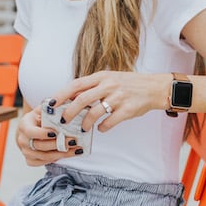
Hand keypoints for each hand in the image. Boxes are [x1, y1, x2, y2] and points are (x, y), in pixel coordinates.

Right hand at [16, 106, 84, 164]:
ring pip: (45, 156)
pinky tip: (70, 154)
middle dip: (58, 144)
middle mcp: (22, 141)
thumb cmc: (37, 119)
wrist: (27, 132)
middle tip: (73, 141)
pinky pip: (44, 163)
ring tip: (76, 149)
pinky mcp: (30, 160)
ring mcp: (26, 152)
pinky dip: (58, 159)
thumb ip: (48, 107)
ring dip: (62, 154)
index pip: (32, 132)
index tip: (56, 133)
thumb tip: (63, 101)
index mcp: (24, 126)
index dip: (43, 134)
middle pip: (41, 146)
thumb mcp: (40, 110)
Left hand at [51, 70, 169, 133]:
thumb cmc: (129, 84)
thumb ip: (92, 86)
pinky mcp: (127, 110)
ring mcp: (118, 97)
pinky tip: (101, 128)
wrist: (154, 88)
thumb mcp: (109, 78)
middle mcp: (108, 85)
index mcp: (101, 76)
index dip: (61, 94)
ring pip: (94, 113)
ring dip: (85, 123)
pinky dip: (103, 127)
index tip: (51, 103)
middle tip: (63, 121)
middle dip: (69, 112)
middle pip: (81, 100)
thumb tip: (71, 96)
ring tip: (83, 128)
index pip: (76, 84)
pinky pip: (110, 122)